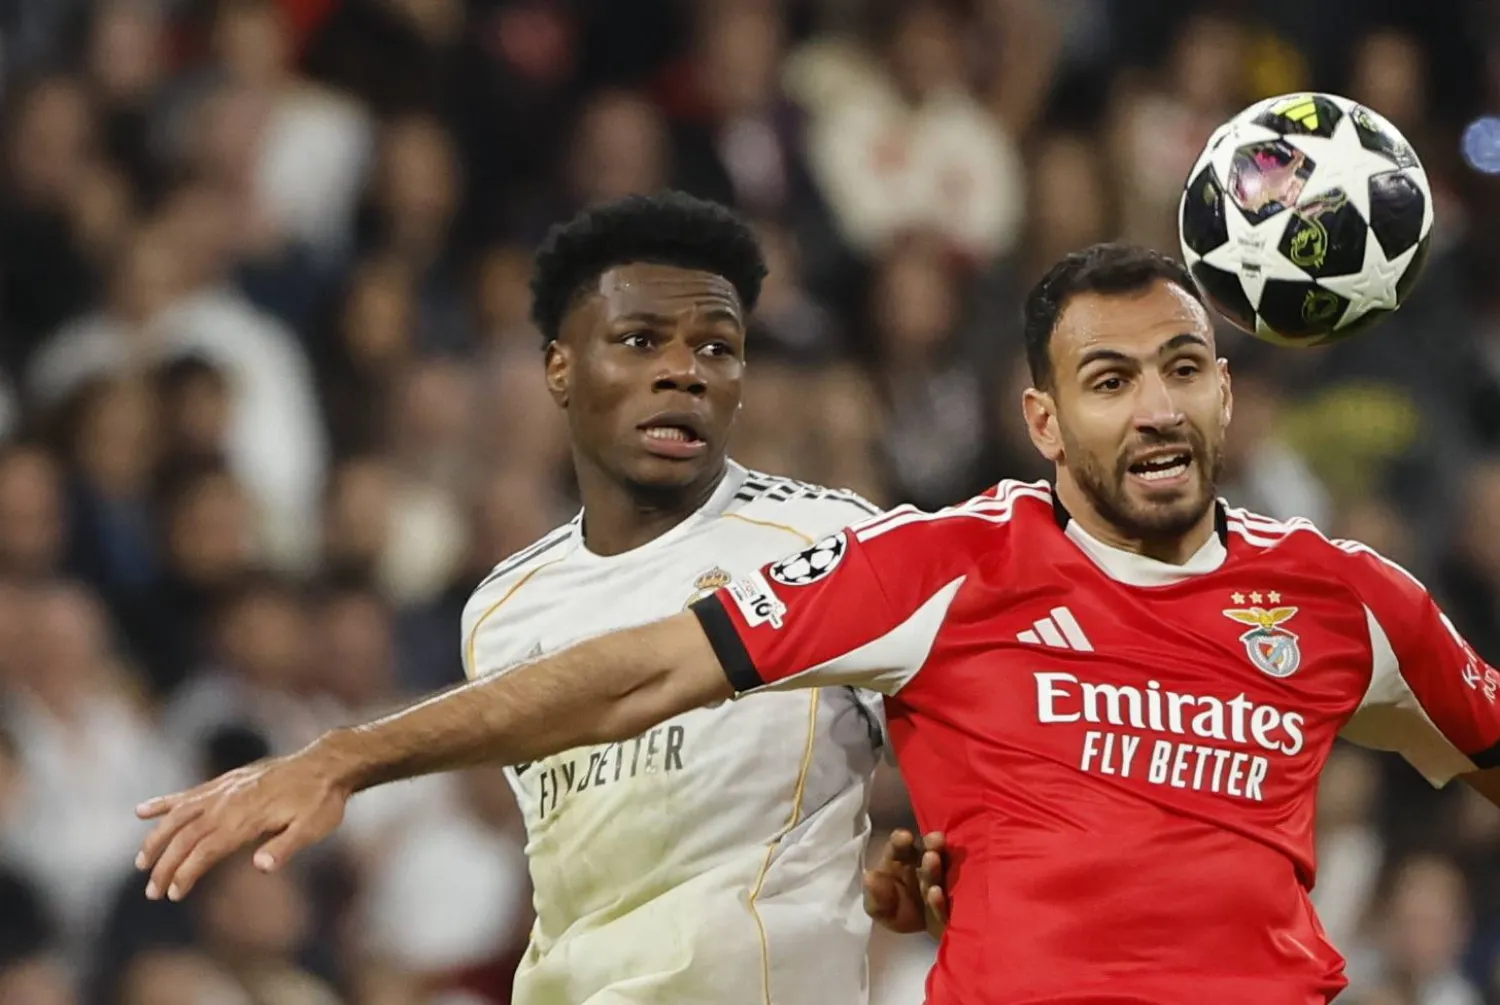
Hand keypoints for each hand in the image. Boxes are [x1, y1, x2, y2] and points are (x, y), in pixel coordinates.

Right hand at [134, 746, 350, 901]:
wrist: (326, 764)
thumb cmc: (322, 801)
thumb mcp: (313, 828)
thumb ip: (286, 847)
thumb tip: (261, 866)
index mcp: (246, 819)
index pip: (205, 850)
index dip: (186, 873)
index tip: (173, 895)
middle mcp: (228, 803)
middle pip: (186, 836)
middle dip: (165, 865)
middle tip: (151, 892)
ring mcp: (224, 790)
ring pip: (179, 815)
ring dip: (157, 837)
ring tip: (141, 861)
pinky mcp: (226, 782)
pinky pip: (189, 793)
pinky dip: (164, 803)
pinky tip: (142, 811)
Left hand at [863, 829, 947, 936]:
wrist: (909, 932)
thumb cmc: (891, 908)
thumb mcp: (877, 905)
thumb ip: (874, 893)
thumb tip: (870, 876)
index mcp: (901, 859)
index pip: (900, 845)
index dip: (901, 840)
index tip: (904, 837)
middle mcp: (923, 866)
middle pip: (927, 852)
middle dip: (930, 847)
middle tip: (933, 843)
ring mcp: (939, 883)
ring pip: (941, 872)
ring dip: (937, 866)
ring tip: (934, 860)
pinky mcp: (949, 905)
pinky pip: (944, 904)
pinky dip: (938, 900)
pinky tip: (935, 894)